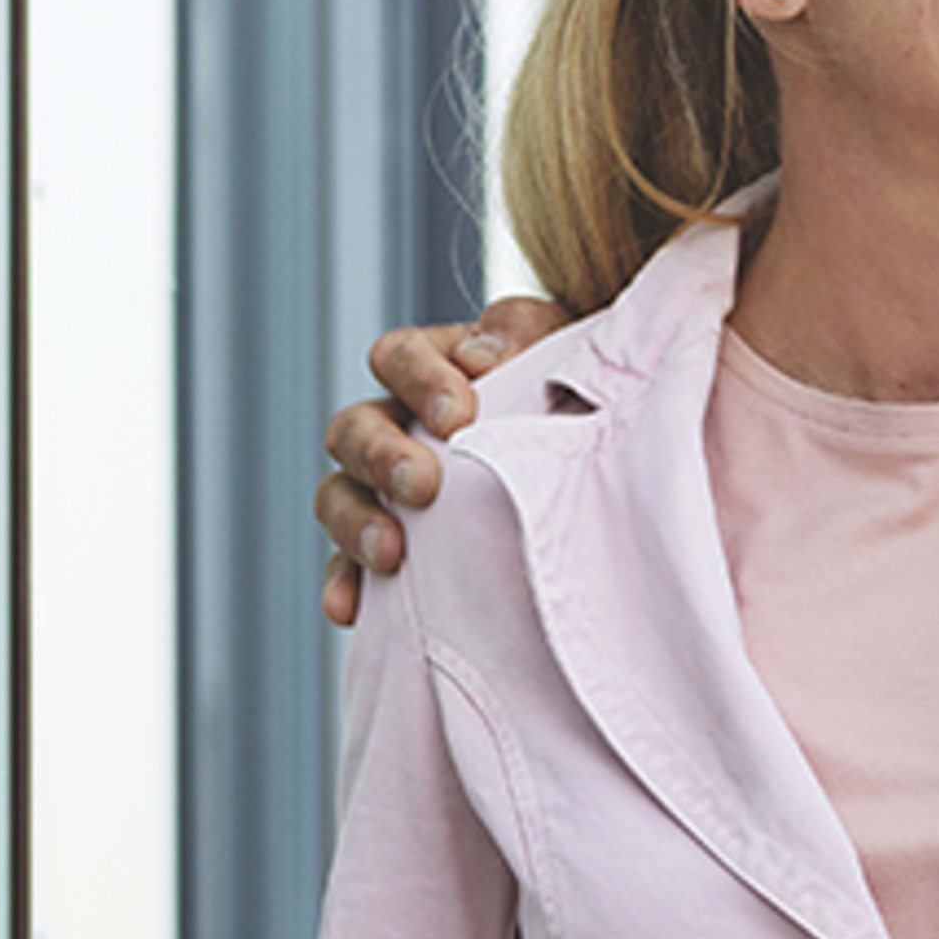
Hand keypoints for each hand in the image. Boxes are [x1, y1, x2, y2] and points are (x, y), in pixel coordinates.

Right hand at [314, 296, 570, 623]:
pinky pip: (348, 568)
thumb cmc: (576, 392)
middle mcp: (398, 425)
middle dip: (381, 456)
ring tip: (390, 553)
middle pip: (352, 429)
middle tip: (422, 485)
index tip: (460, 416)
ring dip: (355, 522)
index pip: (397, 356)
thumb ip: (524, 331)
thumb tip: (480, 354)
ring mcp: (386, 490)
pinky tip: (352, 608)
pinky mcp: (392, 549)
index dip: (418, 380)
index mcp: (436, 369)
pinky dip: (344, 585)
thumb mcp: (563, 346)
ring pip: (338, 496)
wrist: (600, 461)